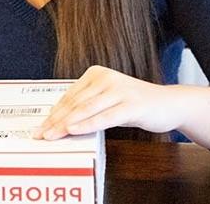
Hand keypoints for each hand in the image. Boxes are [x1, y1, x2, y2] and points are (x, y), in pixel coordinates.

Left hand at [33, 65, 190, 139]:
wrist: (169, 105)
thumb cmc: (134, 106)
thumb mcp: (107, 102)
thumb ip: (87, 107)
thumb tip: (61, 122)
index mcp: (97, 74)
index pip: (69, 96)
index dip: (53, 113)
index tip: (41, 127)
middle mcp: (107, 78)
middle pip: (75, 103)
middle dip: (55, 121)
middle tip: (40, 135)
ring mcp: (120, 90)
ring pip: (86, 109)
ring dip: (66, 124)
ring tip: (51, 135)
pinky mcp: (132, 104)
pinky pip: (105, 116)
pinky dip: (87, 124)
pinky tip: (74, 130)